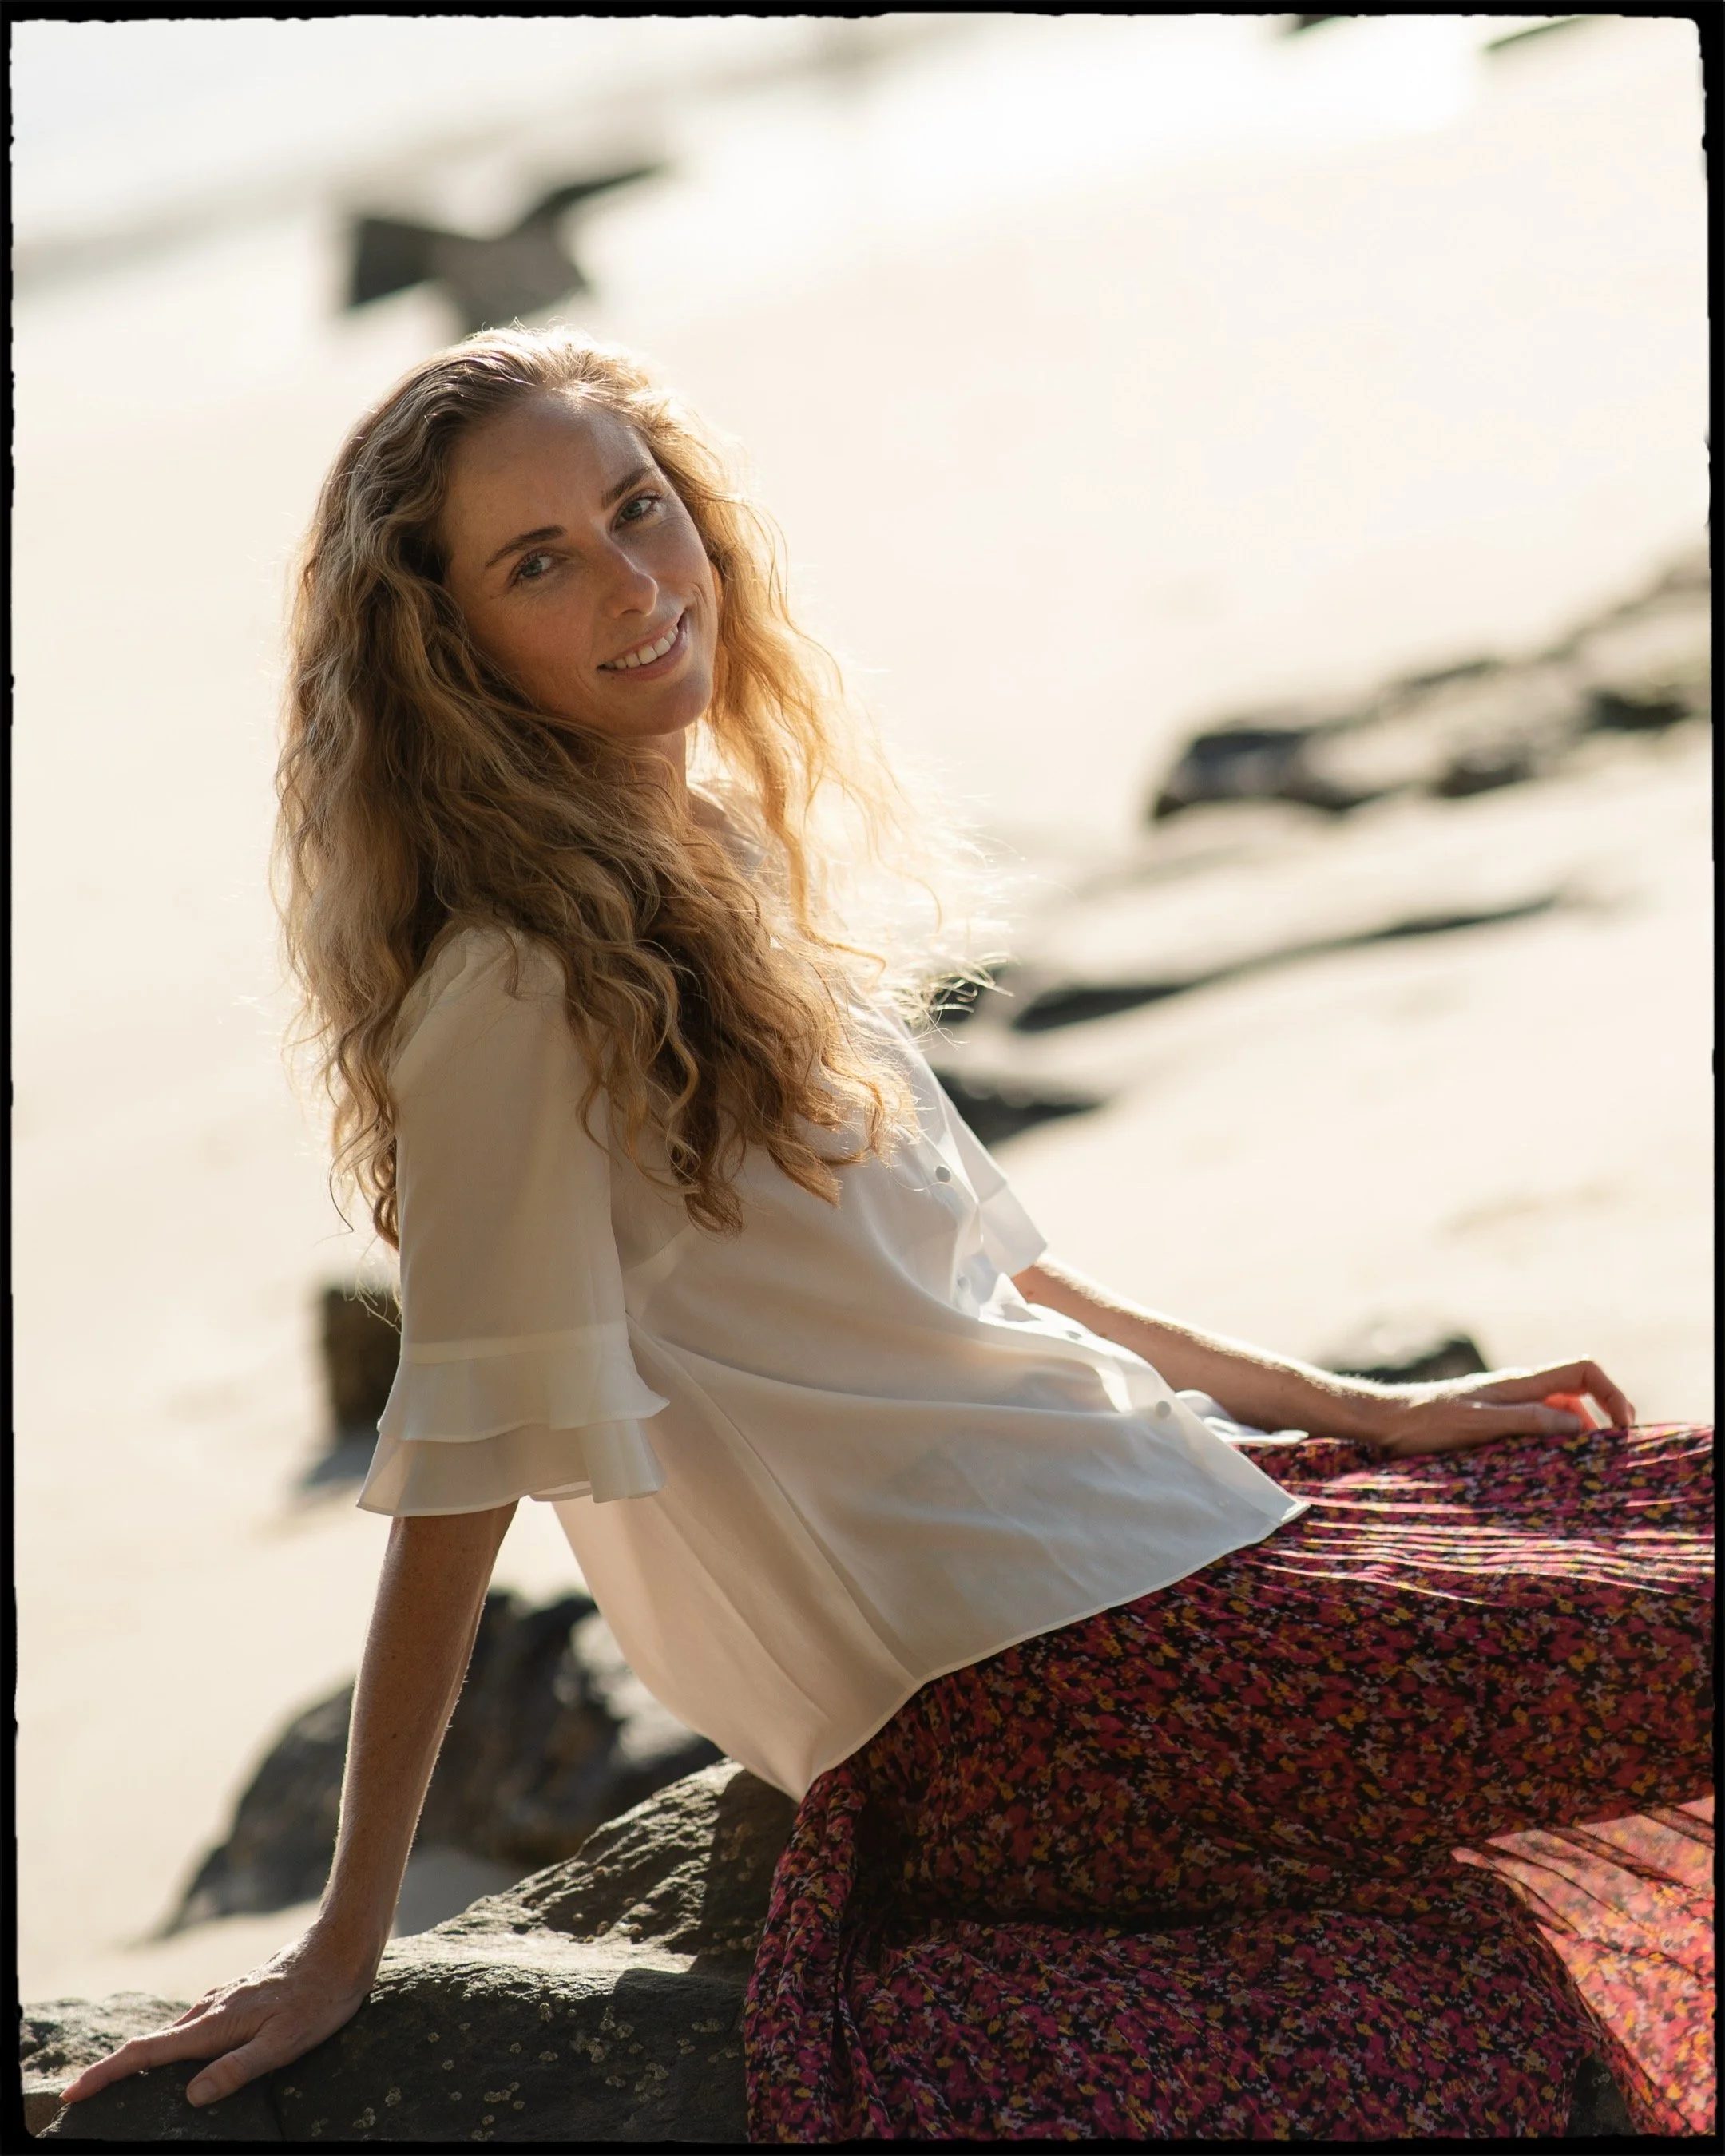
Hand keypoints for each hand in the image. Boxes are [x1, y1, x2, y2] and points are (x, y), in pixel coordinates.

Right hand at [58, 1925, 378, 2109]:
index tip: (73, 2092)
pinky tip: (182, 2052)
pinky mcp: (239, 1995)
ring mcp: (224, 1999)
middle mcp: (212, 2008)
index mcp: (215, 2025)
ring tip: (122, 2081)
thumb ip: (237, 2069)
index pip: (147, 2053)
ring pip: (175, 2031)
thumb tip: (191, 2096)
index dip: (107, 2074)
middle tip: (85, 2096)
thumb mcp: (284, 2043)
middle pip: (152, 2043)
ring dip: (146, 2055)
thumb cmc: (318, 2000)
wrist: (341, 1948)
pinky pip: (197, 2023)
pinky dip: (176, 2040)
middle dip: (116, 2069)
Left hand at [1353, 1359, 1635, 1460]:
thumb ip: (1528, 1422)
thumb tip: (1580, 1426)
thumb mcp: (1481, 1424)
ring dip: (1576, 1435)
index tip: (1622, 1428)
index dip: (1612, 1392)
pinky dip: (1552, 1442)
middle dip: (1601, 1419)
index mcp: (1521, 1383)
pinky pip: (1536, 1425)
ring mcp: (1507, 1402)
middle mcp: (1519, 1388)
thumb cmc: (1428, 1422)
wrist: (1387, 1420)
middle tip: (1608, 1458)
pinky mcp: (1494, 1418)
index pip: (1584, 1370)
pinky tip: (1547, 1468)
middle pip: (1579, 1393)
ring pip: (1559, 1412)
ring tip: (1581, 1468)